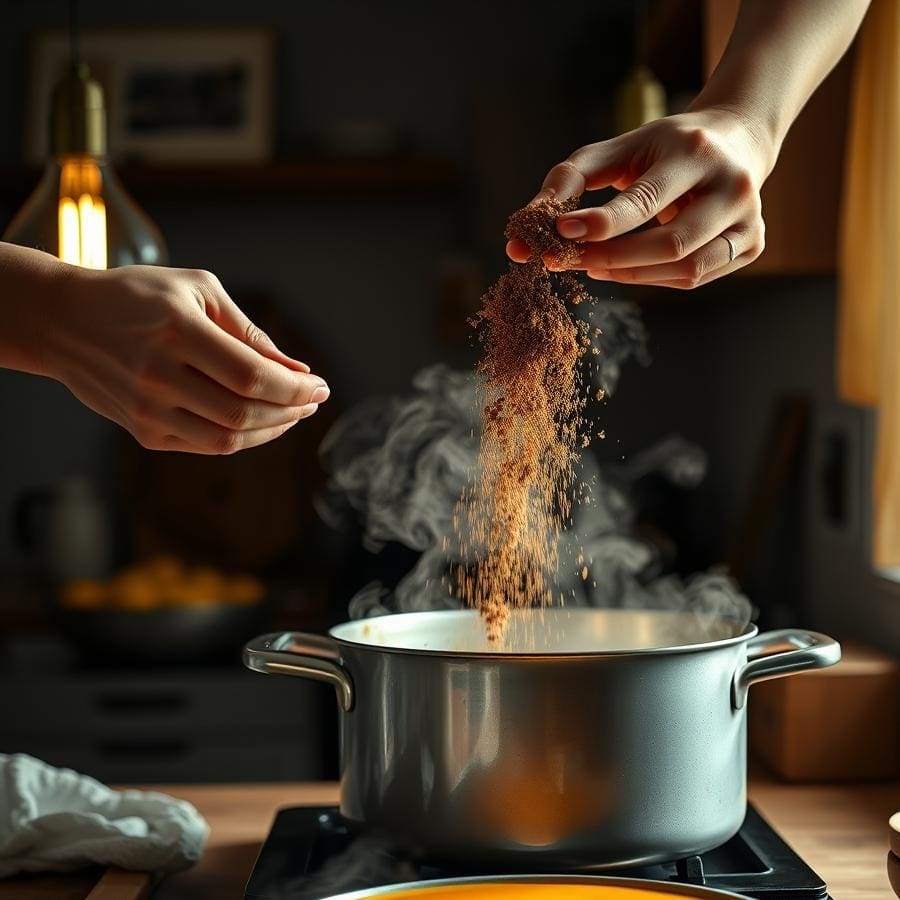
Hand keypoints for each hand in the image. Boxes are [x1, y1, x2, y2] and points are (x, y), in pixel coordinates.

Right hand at [46, 265, 329, 453]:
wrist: (63, 322)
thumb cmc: (138, 297)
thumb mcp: (197, 290)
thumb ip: (248, 332)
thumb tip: (296, 370)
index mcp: (176, 332)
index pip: (252, 376)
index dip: (295, 388)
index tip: (321, 386)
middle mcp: (158, 375)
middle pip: (244, 412)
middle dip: (291, 410)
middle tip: (312, 400)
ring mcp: (147, 409)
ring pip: (228, 438)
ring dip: (272, 430)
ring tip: (293, 413)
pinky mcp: (142, 432)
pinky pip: (206, 445)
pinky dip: (242, 437)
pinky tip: (259, 421)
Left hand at [506, 108, 772, 288]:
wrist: (737, 141)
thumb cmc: (664, 147)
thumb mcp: (621, 147)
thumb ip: (572, 177)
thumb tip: (526, 229)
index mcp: (696, 151)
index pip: (644, 200)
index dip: (602, 224)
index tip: (560, 234)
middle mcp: (732, 185)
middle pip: (668, 244)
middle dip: (611, 258)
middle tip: (567, 262)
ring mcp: (749, 218)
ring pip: (684, 269)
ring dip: (630, 275)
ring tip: (593, 265)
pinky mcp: (752, 243)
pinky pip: (695, 278)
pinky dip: (654, 278)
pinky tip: (627, 266)